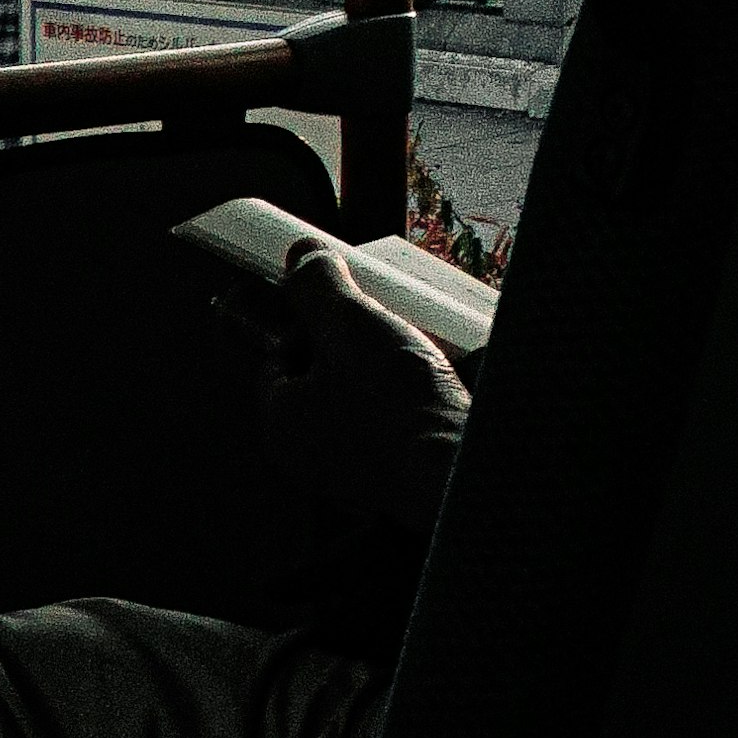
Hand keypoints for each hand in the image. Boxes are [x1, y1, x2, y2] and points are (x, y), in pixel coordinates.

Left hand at [262, 243, 472, 544]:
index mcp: (281, 421)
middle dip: (356, 348)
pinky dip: (412, 405)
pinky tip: (437, 389)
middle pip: (324, 378)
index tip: (342, 306)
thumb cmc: (396, 407)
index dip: (310, 323)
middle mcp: (309, 456)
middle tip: (386, 327)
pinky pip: (396, 427)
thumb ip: (319, 288)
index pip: (279, 356)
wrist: (459, 468)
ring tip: (419, 354)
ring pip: (363, 402)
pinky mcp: (397, 478)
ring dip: (388, 375)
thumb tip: (301, 259)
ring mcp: (355, 472)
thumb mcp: (351, 325)